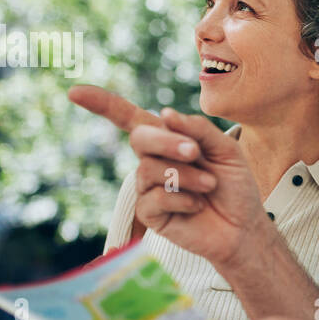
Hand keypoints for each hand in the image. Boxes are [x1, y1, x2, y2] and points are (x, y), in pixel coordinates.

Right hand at [68, 85, 265, 269]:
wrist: (243, 227)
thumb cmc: (234, 186)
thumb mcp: (225, 150)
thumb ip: (199, 130)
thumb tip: (165, 114)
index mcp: (167, 140)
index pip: (129, 118)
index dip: (102, 104)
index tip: (74, 92)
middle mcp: (153, 161)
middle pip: (140, 138)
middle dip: (166, 142)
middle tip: (194, 152)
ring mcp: (148, 188)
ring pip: (150, 169)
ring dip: (186, 175)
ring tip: (210, 185)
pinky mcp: (150, 214)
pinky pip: (155, 198)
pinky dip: (182, 198)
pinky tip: (198, 205)